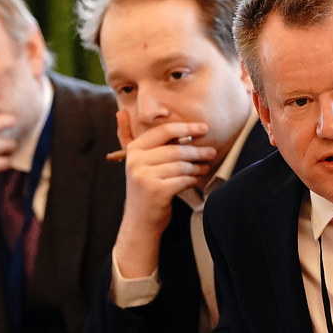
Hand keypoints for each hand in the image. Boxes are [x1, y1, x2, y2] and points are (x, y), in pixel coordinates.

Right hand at [112, 111, 214, 276]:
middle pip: (175, 149)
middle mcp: (136, 162)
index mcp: (134, 150)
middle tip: (211, 152)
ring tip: (205, 166)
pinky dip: (192, 179)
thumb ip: (127, 136)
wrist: (140, 220)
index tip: (204, 128)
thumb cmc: (144, 187)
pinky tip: (196, 178)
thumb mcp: (135, 162)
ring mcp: (145, 177)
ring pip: (181, 165)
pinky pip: (183, 180)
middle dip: (197, 151)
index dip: (186, 128)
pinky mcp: (156, 191)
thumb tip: (121, 112)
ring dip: (197, 166)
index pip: (163, 131)